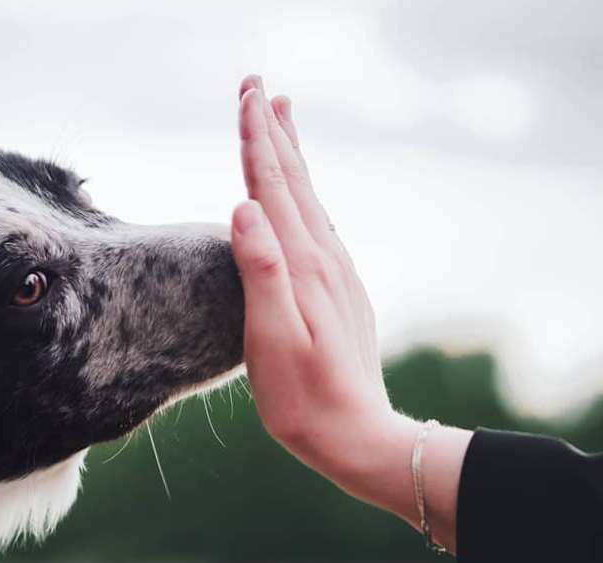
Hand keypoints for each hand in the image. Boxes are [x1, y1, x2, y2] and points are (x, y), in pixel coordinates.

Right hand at [230, 75, 470, 552]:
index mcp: (302, 265)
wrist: (359, 436)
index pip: (273, 187)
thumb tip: (244, 205)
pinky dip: (303, 194)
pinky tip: (301, 195)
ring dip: (292, 156)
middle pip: (295, 181)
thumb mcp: (273, 339)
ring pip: (308, 198)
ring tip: (283, 120)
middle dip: (274, 132)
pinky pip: (317, 224)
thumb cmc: (304, 397)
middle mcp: (323, 259)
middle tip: (260, 86)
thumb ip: (261, 270)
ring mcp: (335, 273)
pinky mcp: (338, 289)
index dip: (257, 139)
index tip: (248, 94)